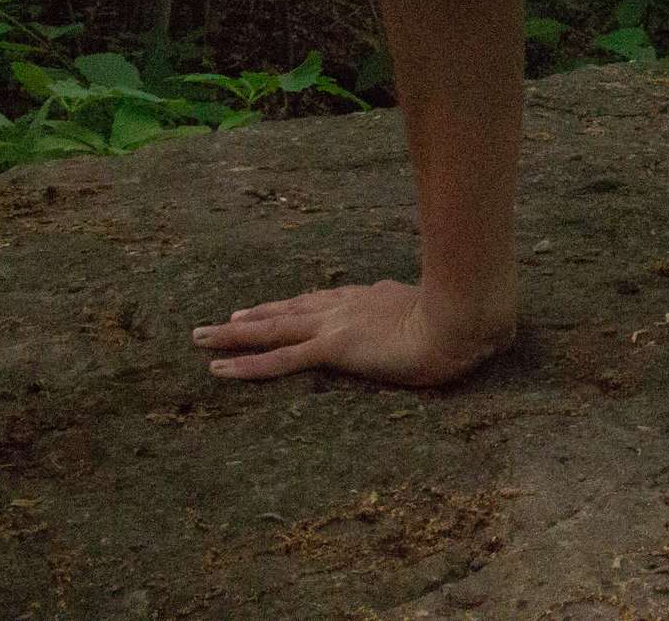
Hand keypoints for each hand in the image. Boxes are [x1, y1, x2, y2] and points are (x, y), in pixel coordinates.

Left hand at [191, 280, 514, 386]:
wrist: (467, 315)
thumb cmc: (468, 316)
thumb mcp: (448, 311)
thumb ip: (437, 311)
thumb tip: (455, 312)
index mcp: (374, 299)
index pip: (325, 302)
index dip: (295, 306)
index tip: (273, 308)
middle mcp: (348, 307)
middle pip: (290, 311)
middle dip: (254, 317)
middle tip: (221, 322)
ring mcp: (337, 326)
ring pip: (273, 330)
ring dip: (234, 336)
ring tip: (200, 338)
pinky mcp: (334, 348)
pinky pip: (280, 360)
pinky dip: (247, 366)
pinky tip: (219, 370)